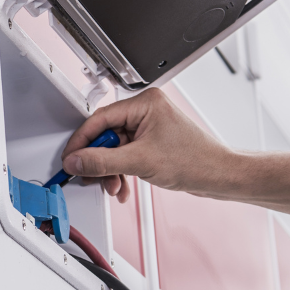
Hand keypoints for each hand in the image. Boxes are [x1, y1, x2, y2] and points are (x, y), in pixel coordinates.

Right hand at [61, 89, 233, 201]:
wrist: (218, 176)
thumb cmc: (195, 160)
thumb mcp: (140, 162)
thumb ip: (102, 162)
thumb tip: (77, 161)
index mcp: (145, 103)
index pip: (100, 118)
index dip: (82, 141)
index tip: (71, 159)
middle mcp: (146, 111)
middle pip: (106, 135)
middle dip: (99, 161)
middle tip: (91, 176)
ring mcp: (149, 127)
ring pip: (115, 149)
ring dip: (110, 171)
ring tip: (113, 186)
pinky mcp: (152, 143)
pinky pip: (126, 156)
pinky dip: (122, 172)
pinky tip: (123, 187)